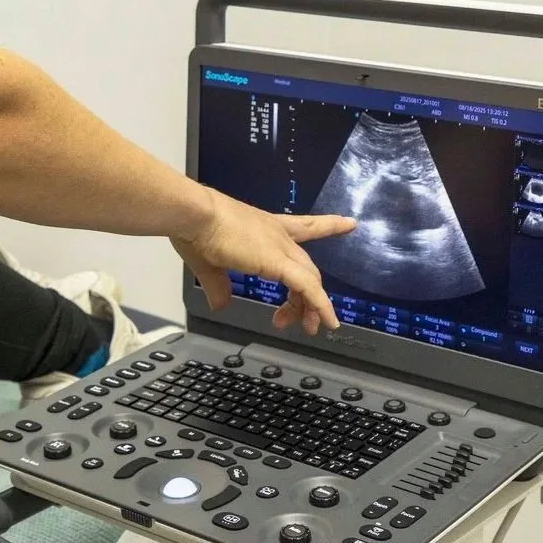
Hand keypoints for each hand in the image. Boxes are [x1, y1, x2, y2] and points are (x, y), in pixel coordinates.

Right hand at [171, 190, 355, 335]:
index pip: (303, 226)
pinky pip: (308, 287)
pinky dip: (320, 305)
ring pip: (310, 279)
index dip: (327, 225)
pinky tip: (327, 321)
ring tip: (309, 328)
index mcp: (264, 228)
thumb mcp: (209, 263)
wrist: (193, 214)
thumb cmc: (195, 229)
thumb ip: (219, 286)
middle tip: (304, 321)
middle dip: (308, 297)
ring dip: (312, 307)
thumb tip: (220, 304)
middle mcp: (277, 234)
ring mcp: (279, 246)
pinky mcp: (278, 261)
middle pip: (306, 268)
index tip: (349, 223)